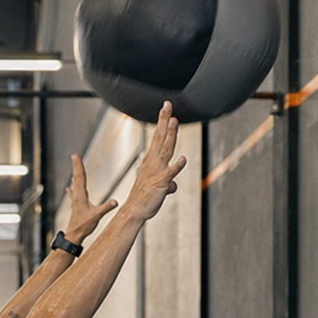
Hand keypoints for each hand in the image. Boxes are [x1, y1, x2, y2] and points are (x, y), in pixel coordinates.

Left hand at [62, 153, 119, 243]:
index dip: (79, 166)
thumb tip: (116, 202)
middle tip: (74, 156)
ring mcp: (75, 201)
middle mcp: (76, 197)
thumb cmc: (84, 226)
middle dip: (76, 167)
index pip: (80, 177)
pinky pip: (73, 193)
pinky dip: (72, 188)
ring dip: (75, 175)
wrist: (73, 236)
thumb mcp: (97, 216)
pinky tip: (68, 188)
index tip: (76, 156)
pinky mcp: (75, 206)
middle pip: (77, 178)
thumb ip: (106, 208)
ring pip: (75, 185)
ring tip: (74, 168)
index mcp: (81, 196)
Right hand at [119, 102, 187, 221]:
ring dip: (170, 136)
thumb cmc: (145, 198)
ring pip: (165, 150)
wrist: (134, 211)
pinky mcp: (161, 183)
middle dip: (165, 120)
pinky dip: (176, 166)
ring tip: (174, 121)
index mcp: (151, 160)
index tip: (166, 107)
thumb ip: (168, 181)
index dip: (163, 121)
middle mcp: (153, 162)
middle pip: (161, 137)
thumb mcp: (159, 186)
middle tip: (167, 105)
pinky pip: (170, 173)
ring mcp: (157, 171)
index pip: (159, 137)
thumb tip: (174, 184)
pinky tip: (183, 159)